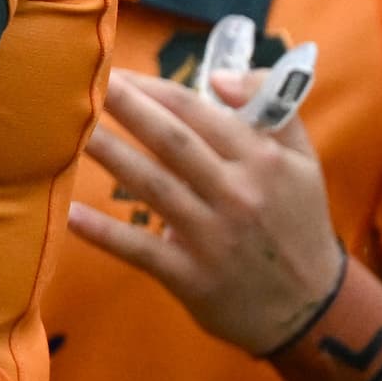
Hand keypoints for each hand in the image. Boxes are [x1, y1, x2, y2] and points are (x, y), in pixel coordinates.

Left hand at [71, 67, 343, 355]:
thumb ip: (270, 107)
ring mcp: (212, 236)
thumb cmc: (298, 223)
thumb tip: (217, 76)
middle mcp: (237, 193)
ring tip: (71, 129)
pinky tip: (69, 214)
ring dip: (108, 154)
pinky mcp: (191, 277)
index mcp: (262, 159)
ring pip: (151, 185)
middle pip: (170, 140)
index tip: (116, 70)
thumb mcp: (303, 160)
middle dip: (125, 106)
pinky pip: (140, 250)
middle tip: (85, 80)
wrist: (312, 310)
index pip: (197, 112)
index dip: (152, 88)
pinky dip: (105, 233)